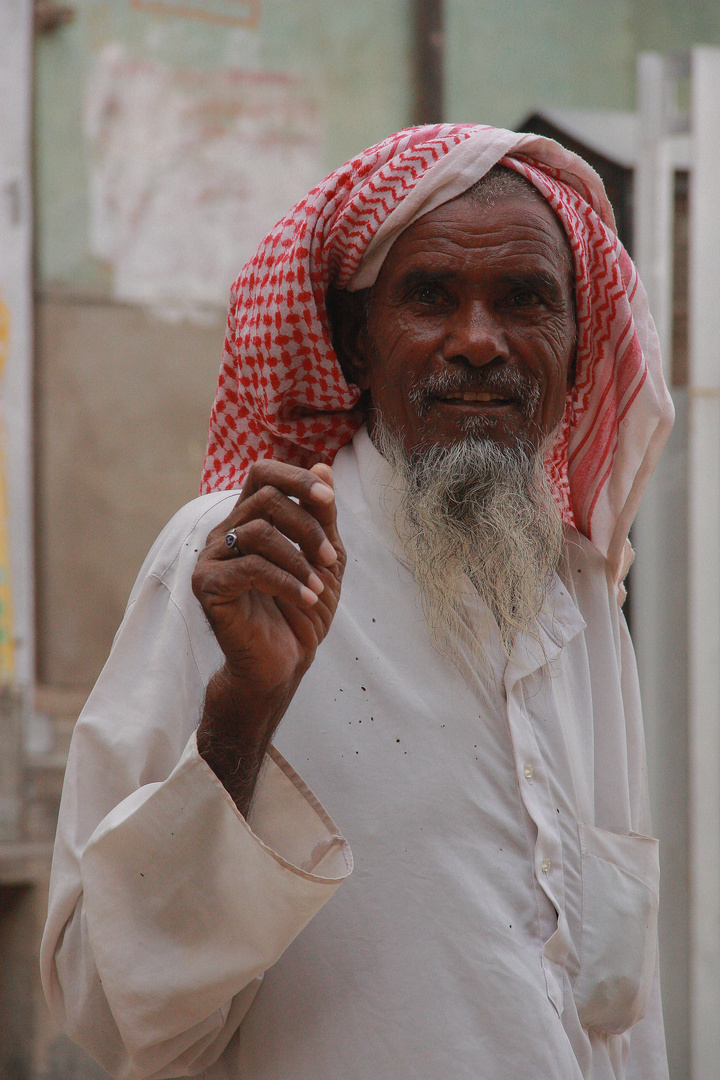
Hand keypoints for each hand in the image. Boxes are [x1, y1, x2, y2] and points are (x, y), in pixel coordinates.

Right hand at [191, 461, 344, 811]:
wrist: (283, 663)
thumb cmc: (302, 610)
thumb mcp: (324, 557)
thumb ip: (322, 514)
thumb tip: (324, 466)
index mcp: (249, 520)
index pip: (263, 473)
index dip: (295, 477)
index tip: (328, 498)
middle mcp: (225, 533)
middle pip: (265, 498)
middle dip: (307, 525)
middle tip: (329, 558)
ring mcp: (211, 558)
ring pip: (258, 531)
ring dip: (299, 558)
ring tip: (318, 588)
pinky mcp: (206, 585)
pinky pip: (249, 567)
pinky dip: (287, 582)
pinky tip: (306, 599)